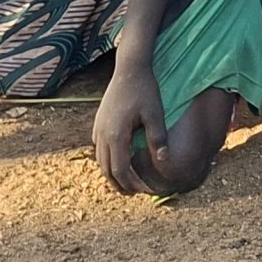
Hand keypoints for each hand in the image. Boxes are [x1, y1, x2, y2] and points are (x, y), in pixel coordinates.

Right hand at [92, 56, 169, 194]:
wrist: (129, 68)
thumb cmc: (145, 89)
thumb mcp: (155, 113)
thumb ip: (158, 138)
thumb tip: (163, 161)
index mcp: (116, 136)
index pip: (120, 170)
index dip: (131, 184)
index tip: (143, 190)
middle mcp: (102, 135)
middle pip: (106, 170)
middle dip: (119, 184)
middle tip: (133, 193)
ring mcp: (98, 128)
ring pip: (100, 160)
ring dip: (111, 173)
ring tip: (125, 181)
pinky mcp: (98, 122)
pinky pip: (99, 148)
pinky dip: (107, 159)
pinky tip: (117, 159)